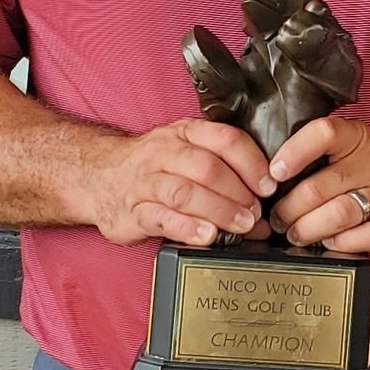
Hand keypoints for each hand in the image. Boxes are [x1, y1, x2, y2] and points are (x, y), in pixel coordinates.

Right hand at [89, 118, 275, 246]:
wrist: (100, 176)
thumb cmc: (155, 167)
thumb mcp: (187, 153)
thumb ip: (225, 174)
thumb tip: (264, 210)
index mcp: (185, 133)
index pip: (225, 139)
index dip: (252, 163)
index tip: (269, 185)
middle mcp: (164, 152)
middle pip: (207, 168)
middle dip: (237, 193)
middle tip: (255, 213)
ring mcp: (145, 181)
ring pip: (185, 192)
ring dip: (218, 210)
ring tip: (239, 226)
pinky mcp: (132, 211)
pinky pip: (161, 217)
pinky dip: (187, 228)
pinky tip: (207, 236)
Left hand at [267, 116, 369, 251]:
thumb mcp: (361, 142)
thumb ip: (325, 152)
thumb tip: (274, 172)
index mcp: (360, 138)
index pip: (323, 134)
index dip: (294, 151)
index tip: (274, 172)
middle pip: (320, 186)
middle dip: (290, 208)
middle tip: (277, 219)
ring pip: (338, 214)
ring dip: (309, 229)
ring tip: (295, 234)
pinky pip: (364, 237)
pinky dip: (341, 244)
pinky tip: (329, 243)